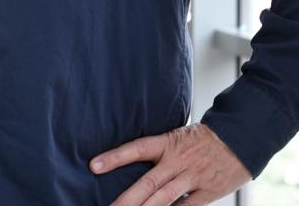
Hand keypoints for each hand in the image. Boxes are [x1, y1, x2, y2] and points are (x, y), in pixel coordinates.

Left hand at [91, 123, 250, 205]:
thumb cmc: (204, 139)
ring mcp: (193, 177)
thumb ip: (158, 150)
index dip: (114, 157)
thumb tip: (133, 161)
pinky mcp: (209, 191)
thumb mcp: (177, 136)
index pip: (136, 148)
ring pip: (165, 197)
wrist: (241, 137)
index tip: (93, 166)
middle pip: (148, 182)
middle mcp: (178, 160)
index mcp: (167, 143)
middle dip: (127, 198)